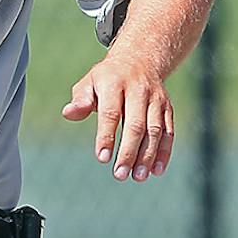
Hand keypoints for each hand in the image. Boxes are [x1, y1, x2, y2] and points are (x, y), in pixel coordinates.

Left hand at [63, 56, 173, 181]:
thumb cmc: (107, 78)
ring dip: (147, 156)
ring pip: (155, 130)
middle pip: (136, 124)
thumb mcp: (89, 82)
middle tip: (119, 175)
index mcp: (114, 83)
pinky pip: (168, 132)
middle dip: (128, 152)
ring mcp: (156, 99)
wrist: (140, 59)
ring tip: (138, 177)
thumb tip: (68, 113)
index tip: (102, 158)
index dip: (106, 136)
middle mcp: (138, 90)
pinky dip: (164, 152)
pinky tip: (156, 171)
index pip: (110, 113)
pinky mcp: (167, 108)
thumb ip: (80, 99)